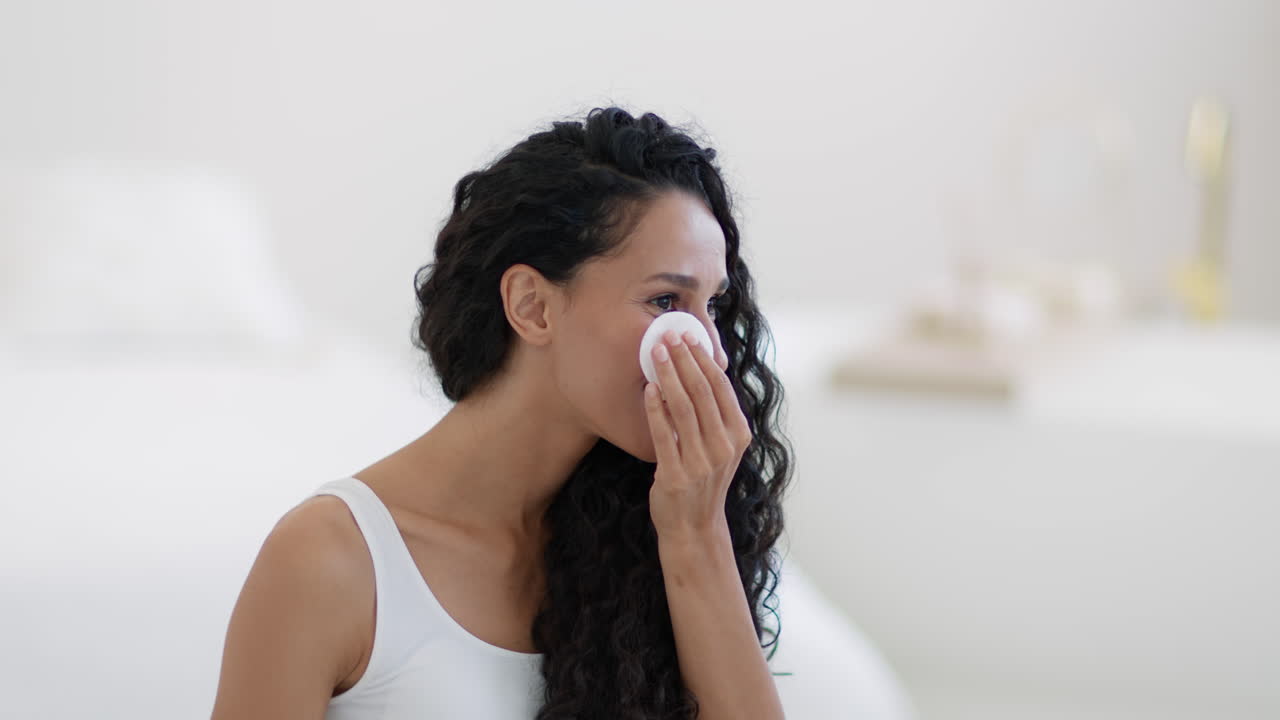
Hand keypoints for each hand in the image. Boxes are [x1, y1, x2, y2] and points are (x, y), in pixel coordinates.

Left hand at [643, 329, 752, 544]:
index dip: (703, 358)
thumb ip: (714, 415)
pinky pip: (664, 434)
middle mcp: (724, 447)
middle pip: (702, 392)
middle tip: (668, 336)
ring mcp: (702, 463)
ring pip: (683, 408)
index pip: (720, 387)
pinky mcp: (677, 475)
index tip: (688, 336)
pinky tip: (648, 390)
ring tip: (655, 353)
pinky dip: (656, 409)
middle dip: (684, 359)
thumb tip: (697, 371)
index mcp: (738, 435)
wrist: (693, 527)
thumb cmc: (704, 481)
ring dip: (668, 376)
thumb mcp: (720, 447)